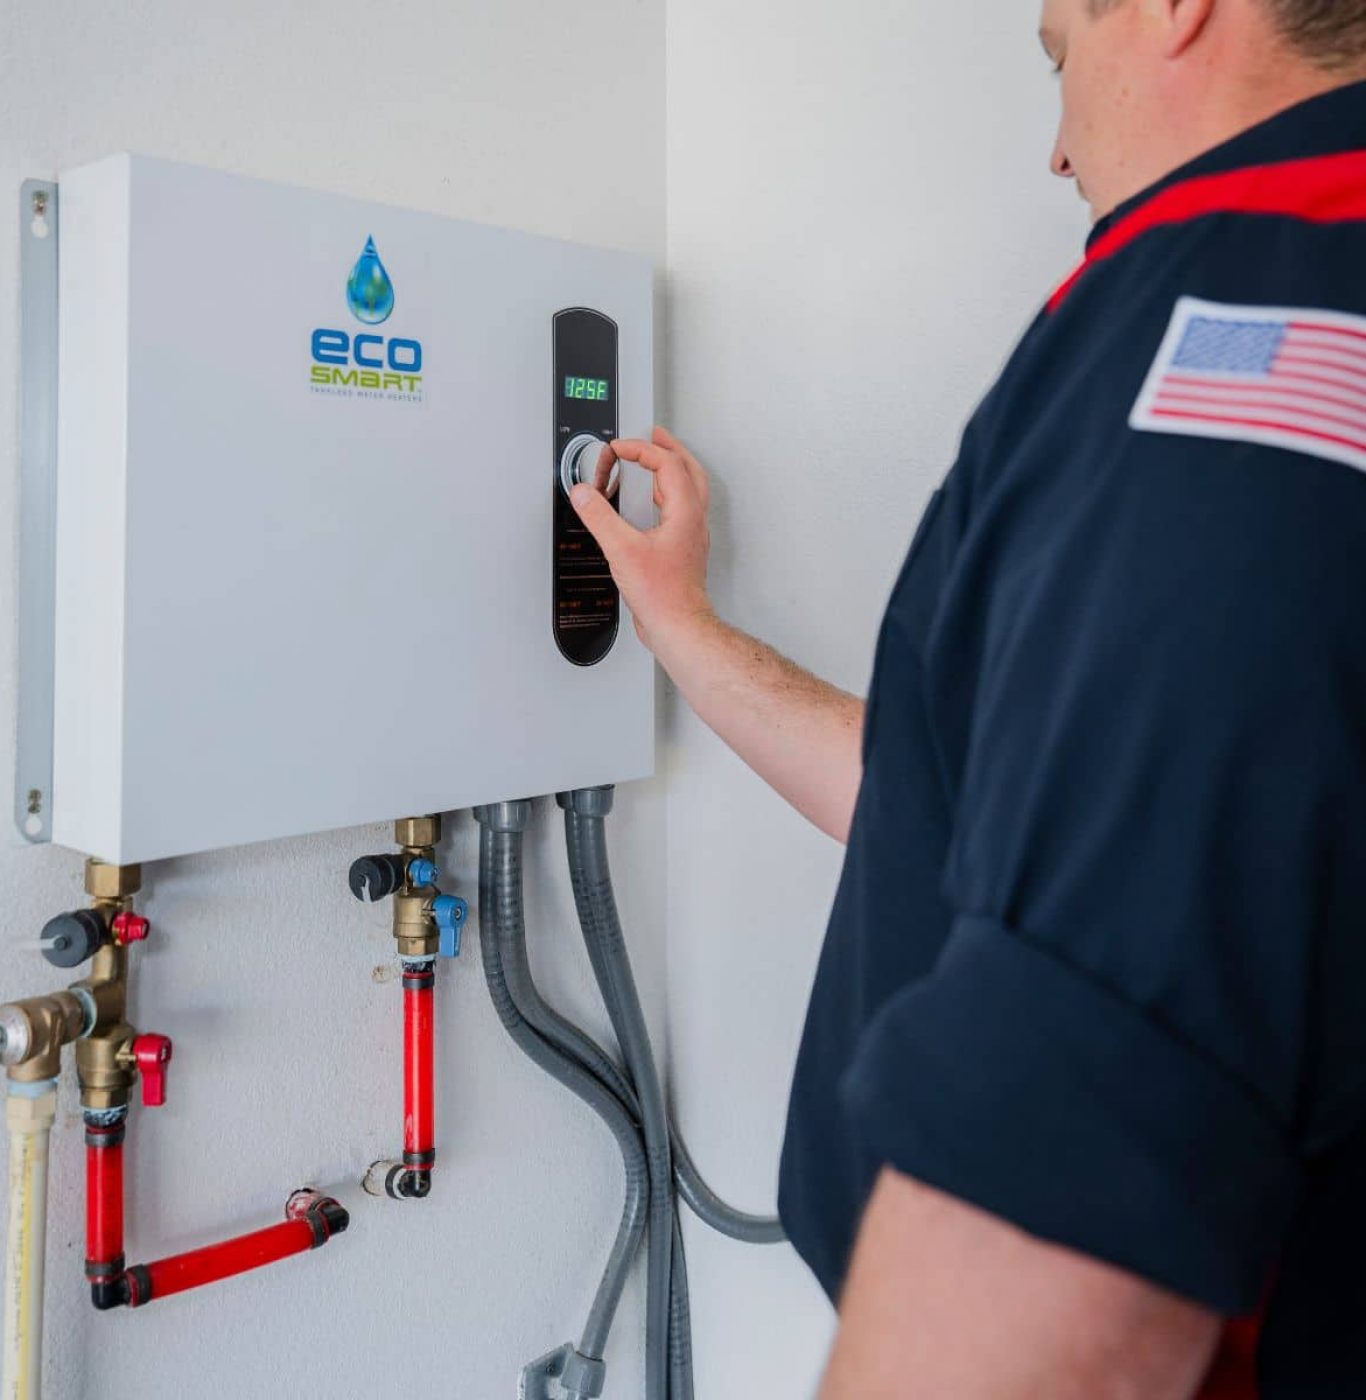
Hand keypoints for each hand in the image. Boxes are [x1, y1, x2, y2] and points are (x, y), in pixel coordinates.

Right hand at [569, 425, 714, 655]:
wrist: (678, 626)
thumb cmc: (663, 595)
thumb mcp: (622, 550)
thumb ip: (599, 517)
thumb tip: (584, 494)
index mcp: (684, 511)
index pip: (667, 463)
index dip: (641, 449)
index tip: (620, 447)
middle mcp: (693, 520)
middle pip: (689, 469)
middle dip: (669, 448)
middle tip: (653, 435)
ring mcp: (691, 535)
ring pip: (689, 489)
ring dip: (671, 470)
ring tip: (653, 462)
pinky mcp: (683, 550)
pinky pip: (680, 510)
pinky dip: (666, 495)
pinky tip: (652, 504)